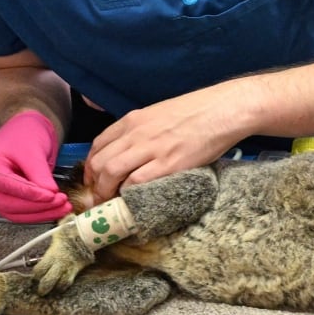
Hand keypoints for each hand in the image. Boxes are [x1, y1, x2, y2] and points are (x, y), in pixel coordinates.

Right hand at [0, 110, 71, 222]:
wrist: (25, 130)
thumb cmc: (24, 133)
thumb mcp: (33, 150)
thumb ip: (40, 174)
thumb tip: (51, 195)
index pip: (5, 185)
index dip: (30, 193)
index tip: (51, 196)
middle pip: (7, 203)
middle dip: (36, 206)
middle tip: (61, 202)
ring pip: (12, 212)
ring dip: (39, 213)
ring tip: (62, 207)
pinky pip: (16, 212)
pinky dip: (36, 212)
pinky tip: (53, 208)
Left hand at [82, 89, 242, 203]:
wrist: (221, 110)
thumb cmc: (195, 112)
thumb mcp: (157, 114)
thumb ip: (140, 131)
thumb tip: (128, 153)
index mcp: (132, 120)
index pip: (98, 145)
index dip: (91, 166)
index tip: (94, 179)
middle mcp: (135, 133)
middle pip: (99, 161)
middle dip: (95, 184)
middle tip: (100, 197)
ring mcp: (150, 148)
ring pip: (111, 173)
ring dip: (106, 192)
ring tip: (112, 204)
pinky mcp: (167, 164)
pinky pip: (136, 183)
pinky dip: (129, 194)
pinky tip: (132, 201)